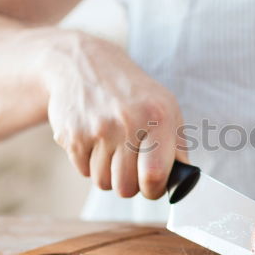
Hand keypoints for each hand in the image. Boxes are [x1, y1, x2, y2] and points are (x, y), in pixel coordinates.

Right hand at [43, 31, 185, 197]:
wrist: (84, 64)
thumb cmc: (132, 93)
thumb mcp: (165, 107)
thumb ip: (178, 145)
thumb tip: (183, 183)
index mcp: (158, 118)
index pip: (154, 176)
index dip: (154, 189)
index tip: (152, 185)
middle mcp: (128, 122)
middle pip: (125, 187)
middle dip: (129, 184)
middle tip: (130, 166)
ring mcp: (97, 129)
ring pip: (103, 182)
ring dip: (108, 173)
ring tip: (111, 148)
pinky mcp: (71, 135)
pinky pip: (83, 171)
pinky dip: (89, 163)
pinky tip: (94, 140)